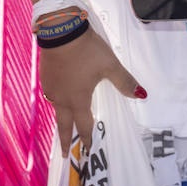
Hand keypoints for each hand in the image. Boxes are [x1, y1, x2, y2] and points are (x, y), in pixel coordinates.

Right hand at [40, 26, 144, 152]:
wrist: (60, 31)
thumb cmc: (86, 51)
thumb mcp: (109, 65)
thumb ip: (124, 81)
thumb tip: (141, 95)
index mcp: (78, 99)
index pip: (84, 124)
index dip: (87, 137)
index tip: (87, 149)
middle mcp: (62, 98)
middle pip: (63, 125)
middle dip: (65, 140)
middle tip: (65, 154)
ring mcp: (51, 87)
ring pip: (56, 108)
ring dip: (60, 118)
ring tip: (63, 122)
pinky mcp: (45, 75)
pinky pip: (51, 93)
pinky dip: (56, 99)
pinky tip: (60, 92)